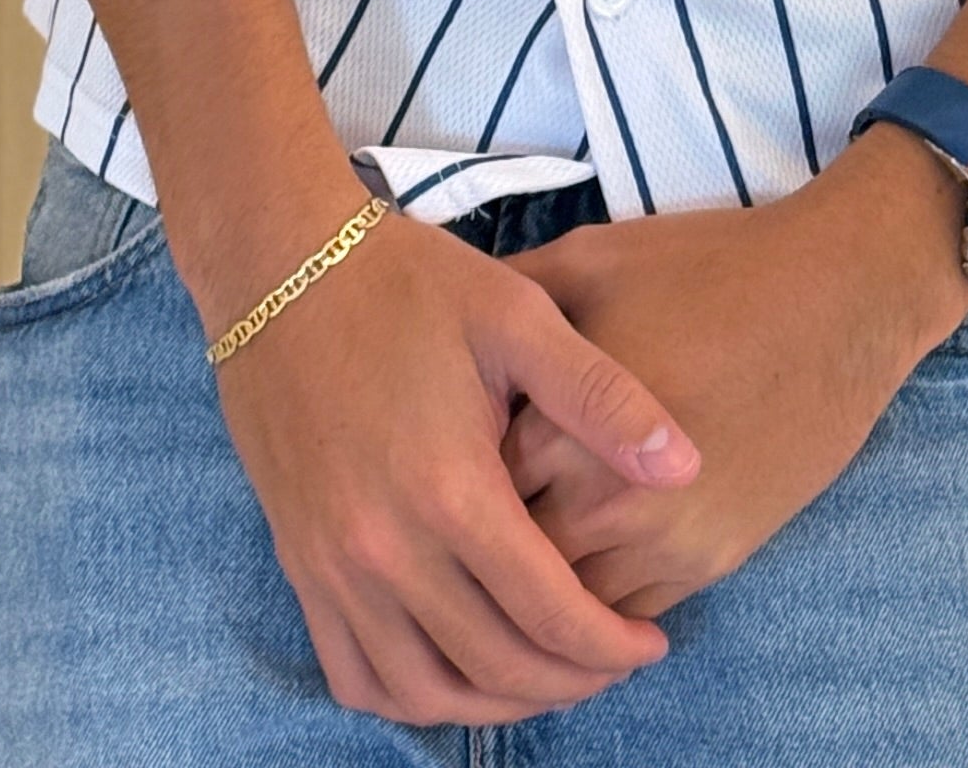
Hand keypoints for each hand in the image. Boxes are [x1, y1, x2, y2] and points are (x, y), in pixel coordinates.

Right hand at [207, 191, 703, 724]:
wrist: (281, 264)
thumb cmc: (407, 283)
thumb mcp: (517, 317)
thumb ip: (602, 397)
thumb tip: (686, 465)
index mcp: (449, 491)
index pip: (548, 613)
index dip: (611, 646)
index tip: (651, 643)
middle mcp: (384, 549)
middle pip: (492, 666)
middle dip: (568, 681)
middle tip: (613, 661)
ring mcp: (332, 566)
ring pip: (423, 690)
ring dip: (495, 702)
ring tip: (548, 672)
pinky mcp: (299, 564)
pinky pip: (355, 674)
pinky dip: (413, 695)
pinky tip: (456, 671)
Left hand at [501, 130, 967, 615]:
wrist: (835, 300)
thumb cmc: (710, 268)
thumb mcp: (594, 258)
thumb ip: (514, 294)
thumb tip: (453, 308)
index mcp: (566, 426)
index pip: (474, 489)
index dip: (457, 474)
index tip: (453, 451)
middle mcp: (608, 502)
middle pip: (513, 560)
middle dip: (492, 539)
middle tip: (483, 505)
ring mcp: (665, 543)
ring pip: (568, 604)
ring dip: (545, 580)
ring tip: (535, 535)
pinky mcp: (712, 563)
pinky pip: (631, 613)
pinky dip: (601, 599)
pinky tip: (592, 556)